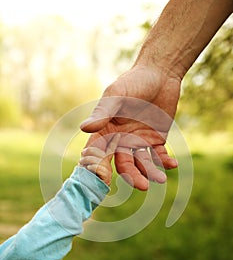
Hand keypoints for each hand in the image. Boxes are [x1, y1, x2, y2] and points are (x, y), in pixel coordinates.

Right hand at [81, 65, 180, 189]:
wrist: (160, 74)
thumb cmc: (134, 81)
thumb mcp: (117, 95)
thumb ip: (103, 112)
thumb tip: (84, 129)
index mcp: (106, 130)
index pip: (99, 152)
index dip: (99, 166)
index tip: (104, 179)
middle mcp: (121, 140)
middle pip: (123, 164)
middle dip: (132, 175)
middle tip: (142, 185)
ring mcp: (138, 142)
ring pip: (142, 163)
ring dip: (150, 172)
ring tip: (160, 179)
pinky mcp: (155, 140)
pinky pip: (159, 156)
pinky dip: (165, 161)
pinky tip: (172, 164)